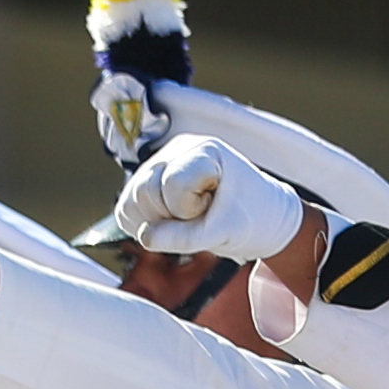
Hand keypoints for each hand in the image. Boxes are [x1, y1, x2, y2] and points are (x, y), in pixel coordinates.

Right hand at [110, 134, 302, 265]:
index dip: (189, 210)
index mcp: (203, 151)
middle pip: (145, 191)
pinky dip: (145, 226)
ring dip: (157, 223)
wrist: (261, 217)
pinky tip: (172, 224)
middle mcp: (177, 150)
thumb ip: (185, 238)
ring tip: (189, 219)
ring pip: (131, 200)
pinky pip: (126, 209)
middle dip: (170, 217)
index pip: (172, 185)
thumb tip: (144, 237)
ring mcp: (159, 164)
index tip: (215, 208)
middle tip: (202, 218)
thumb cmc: (250, 219)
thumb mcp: (224, 233)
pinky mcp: (147, 182)